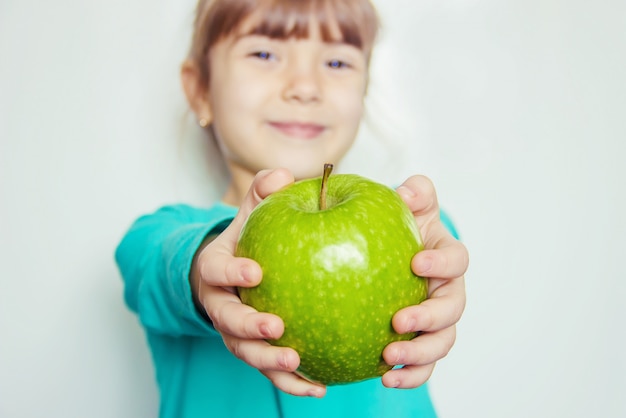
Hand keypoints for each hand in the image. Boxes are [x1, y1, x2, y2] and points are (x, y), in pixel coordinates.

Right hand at [191, 169, 326, 397]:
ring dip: (269, 362)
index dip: (232, 274)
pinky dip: (291, 381)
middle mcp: (221, 305)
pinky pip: (270, 370)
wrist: (233, 273)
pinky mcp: (255, 350)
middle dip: (248, 327)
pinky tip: (320, 387)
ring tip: (297, 363)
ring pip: (245, 353)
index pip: (216, 271)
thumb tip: (283, 175)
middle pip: (226, 322)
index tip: (255, 273)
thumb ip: (264, 192)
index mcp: (216, 270)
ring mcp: (235, 332)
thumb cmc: (247, 240)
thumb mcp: (251, 213)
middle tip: (276, 328)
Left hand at [381, 175, 468, 388]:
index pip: (456, 259)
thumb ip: (415, 192)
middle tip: (398, 320)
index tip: (416, 262)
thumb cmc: (398, 227)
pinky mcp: (421, 342)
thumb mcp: (408, 205)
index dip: (441, 263)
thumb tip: (407, 192)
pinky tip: (385, 378)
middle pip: (453, 309)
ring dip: (419, 353)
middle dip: (429, 318)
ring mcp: (437, 320)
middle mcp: (448, 291)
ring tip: (388, 357)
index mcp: (446, 258)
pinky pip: (423, 365)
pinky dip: (410, 375)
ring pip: (441, 342)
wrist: (384, 252)